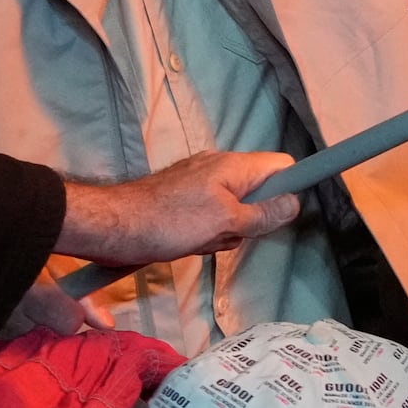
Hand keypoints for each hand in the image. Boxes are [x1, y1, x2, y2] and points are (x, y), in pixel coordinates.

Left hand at [55, 151, 298, 269]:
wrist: (112, 226)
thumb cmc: (170, 221)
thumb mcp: (225, 222)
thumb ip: (264, 214)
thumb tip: (295, 202)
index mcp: (234, 166)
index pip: (282, 165)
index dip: (291, 187)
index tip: (280, 215)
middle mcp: (219, 167)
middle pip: (258, 191)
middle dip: (250, 219)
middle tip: (229, 234)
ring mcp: (198, 181)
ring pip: (234, 208)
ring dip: (225, 230)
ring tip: (202, 240)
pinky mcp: (182, 197)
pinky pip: (210, 213)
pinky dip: (206, 230)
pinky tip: (188, 242)